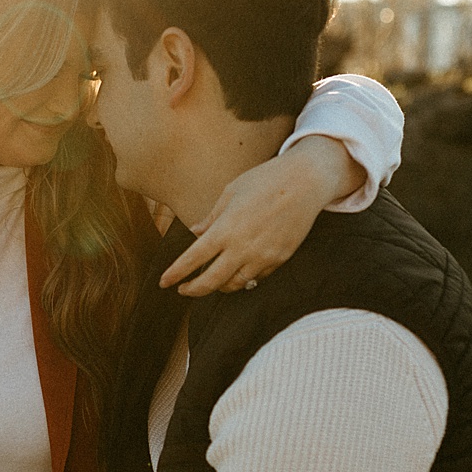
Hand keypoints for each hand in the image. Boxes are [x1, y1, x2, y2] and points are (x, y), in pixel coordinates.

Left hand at [161, 135, 364, 295]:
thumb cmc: (264, 180)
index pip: (193, 259)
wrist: (307, 181)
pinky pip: (257, 277)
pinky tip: (237, 271)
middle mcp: (243, 247)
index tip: (163, 282)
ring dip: (219, 286)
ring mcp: (264, 255)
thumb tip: (195, 234)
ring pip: (235, 285)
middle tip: (183, 290)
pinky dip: (243, 278)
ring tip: (210, 280)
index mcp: (226, 228)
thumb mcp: (230, 193)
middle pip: (212, 282)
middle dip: (193, 290)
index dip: (175, 274)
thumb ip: (212, 218)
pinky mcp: (280, 258)